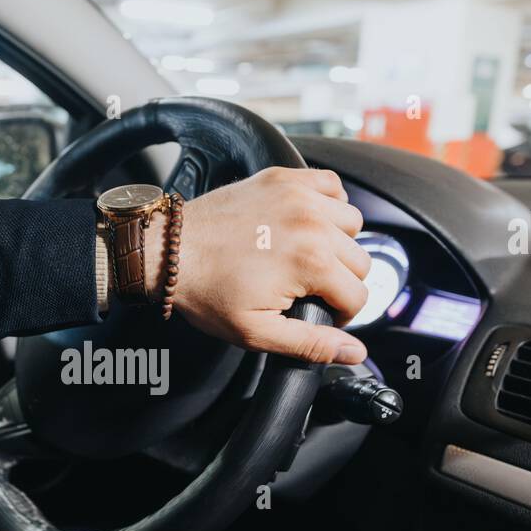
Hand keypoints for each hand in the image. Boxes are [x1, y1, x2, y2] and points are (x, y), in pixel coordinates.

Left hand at [145, 167, 370, 364]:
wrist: (170, 252)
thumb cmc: (207, 292)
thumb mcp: (257, 331)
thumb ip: (311, 344)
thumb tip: (355, 353)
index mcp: (312, 262)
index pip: (359, 295)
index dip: (341, 314)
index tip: (318, 313)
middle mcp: (313, 223)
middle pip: (360, 260)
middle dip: (340, 281)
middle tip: (307, 289)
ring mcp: (299, 195)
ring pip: (351, 223)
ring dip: (338, 242)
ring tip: (308, 256)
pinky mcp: (284, 178)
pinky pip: (332, 185)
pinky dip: (329, 203)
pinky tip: (309, 222)